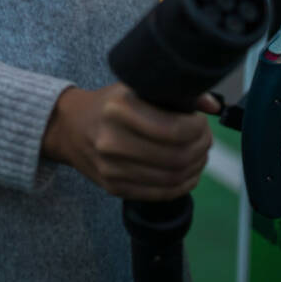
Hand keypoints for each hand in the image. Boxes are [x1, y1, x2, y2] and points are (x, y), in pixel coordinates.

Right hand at [41, 83, 216, 200]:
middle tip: (205, 139)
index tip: (201, 122)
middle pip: (176, 156)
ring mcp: (111, 168)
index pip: (174, 129)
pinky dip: (181, 186)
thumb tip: (213, 106)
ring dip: (195, 168)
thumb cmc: (106, 104)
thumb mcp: (134, 87)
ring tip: (199, 155)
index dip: (198, 129)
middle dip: (200, 148)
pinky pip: (158, 194)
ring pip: (171, 178)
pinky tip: (188, 174)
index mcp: (119, 109)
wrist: (67, 128)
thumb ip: (174, 93)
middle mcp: (112, 140)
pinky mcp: (113, 187)